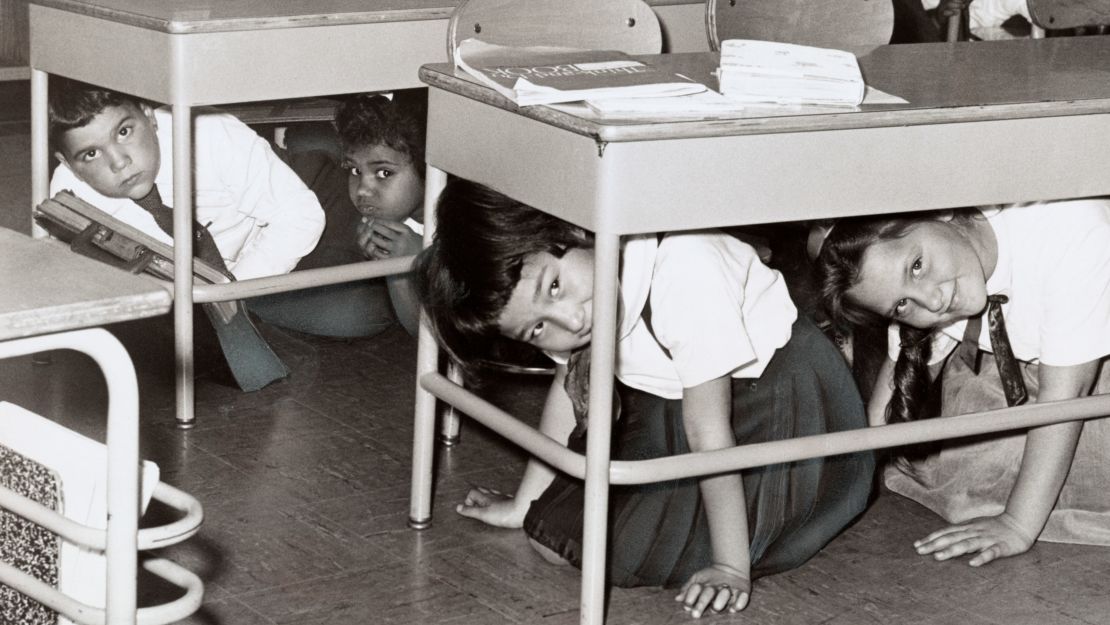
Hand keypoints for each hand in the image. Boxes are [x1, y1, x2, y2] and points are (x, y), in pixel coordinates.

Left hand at [357, 217, 421, 259]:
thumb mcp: (407, 232)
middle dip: (374, 227)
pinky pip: (378, 253)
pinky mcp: (393, 259)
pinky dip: (374, 249)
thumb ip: (394, 226)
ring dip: (373, 238)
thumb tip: (374, 220)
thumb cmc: (412, 242)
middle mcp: (402, 240)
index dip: (380, 221)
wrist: (421, 257)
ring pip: (379, 241)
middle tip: (369, 226)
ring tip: (371, 236)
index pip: (390, 223)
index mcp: (406, 231)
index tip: (373, 219)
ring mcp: (397, 250)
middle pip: (384, 231)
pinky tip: (374, 247)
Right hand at [456, 485, 527, 528]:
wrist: (523, 511)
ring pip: (492, 493)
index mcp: (485, 498)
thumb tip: (458, 508)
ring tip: (484, 503)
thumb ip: (470, 511)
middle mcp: (493, 496)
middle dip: (476, 496)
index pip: (472, 493)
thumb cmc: (504, 514)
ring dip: (486, 497)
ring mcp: (502, 497)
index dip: (468, 500)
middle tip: (473, 504)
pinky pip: (502, 497)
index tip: (469, 509)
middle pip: (481, 490)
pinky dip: (498, 499)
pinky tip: (500, 503)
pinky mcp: (511, 501)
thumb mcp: (483, 515)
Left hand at [675, 562, 749, 618]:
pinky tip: (734, 609)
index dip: (690, 597)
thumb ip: (687, 589)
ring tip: (716, 608)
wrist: (731, 567)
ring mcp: (730, 588)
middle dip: (702, 603)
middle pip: (708, 593)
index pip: (695, 588)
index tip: (687, 606)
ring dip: (720, 600)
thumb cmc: (710, 578)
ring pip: (725, 593)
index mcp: (704, 583)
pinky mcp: (743, 590)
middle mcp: (716, 586)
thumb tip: (677, 599)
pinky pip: (743, 596)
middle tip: (695, 614)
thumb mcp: (697, 579)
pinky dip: (740, 602)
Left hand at [914, 513, 1035, 566]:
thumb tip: (942, 540)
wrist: (1019, 523)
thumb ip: (960, 533)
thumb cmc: (993, 527)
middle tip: (920, 551)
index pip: (945, 532)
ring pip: (968, 544)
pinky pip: (991, 552)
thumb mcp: (974, 527)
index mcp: (967, 528)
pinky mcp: (1001, 546)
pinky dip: (982, 557)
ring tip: (938, 557)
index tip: (917, 545)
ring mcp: (987, 539)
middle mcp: (974, 532)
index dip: (931, 538)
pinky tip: (973, 563)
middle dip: (935, 544)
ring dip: (952, 550)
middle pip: (952, 538)